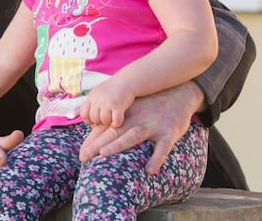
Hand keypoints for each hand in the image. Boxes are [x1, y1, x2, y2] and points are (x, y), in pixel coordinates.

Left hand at [79, 78, 134, 126]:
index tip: (97, 119)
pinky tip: (120, 119)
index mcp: (92, 96)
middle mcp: (98, 99)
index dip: (89, 119)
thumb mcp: (98, 93)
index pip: (83, 114)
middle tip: (107, 117)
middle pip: (94, 118)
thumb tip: (88, 119)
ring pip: (104, 120)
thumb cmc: (113, 89)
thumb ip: (92, 103)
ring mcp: (107, 102)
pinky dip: (117, 123)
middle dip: (100, 121)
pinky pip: (115, 121)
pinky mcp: (118, 105)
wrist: (127, 80)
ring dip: (109, 122)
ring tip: (113, 117)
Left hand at [79, 81, 202, 173]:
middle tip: (83, 158)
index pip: (105, 128)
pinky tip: (149, 170)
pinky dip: (157, 158)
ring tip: (104, 155)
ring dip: (118, 145)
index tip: (81, 154)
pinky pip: (163, 147)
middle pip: (113, 132)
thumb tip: (99, 132)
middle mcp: (137, 119)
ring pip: (133, 135)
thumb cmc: (153, 104)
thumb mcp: (134, 108)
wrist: (180, 92)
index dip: (92, 141)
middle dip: (96, 145)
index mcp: (126, 115)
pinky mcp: (169, 132)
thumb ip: (119, 119)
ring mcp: (153, 125)